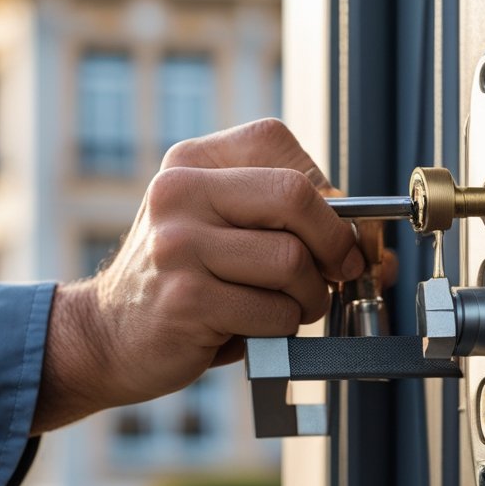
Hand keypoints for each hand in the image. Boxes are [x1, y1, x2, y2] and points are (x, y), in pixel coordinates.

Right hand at [33, 118, 391, 432]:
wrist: (107, 336)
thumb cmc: (180, 284)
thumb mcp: (224, 234)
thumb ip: (292, 227)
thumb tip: (377, 253)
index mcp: (191, 163)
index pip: (283, 150)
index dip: (325, 194)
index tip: (333, 230)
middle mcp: (177, 193)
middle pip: (296, 196)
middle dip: (334, 244)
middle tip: (336, 272)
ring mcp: (176, 245)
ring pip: (291, 261)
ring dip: (308, 297)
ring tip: (285, 308)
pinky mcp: (185, 299)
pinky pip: (274, 312)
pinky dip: (281, 329)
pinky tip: (252, 328)